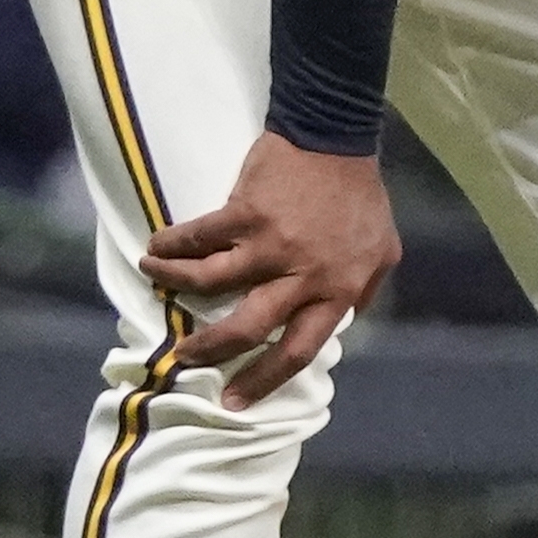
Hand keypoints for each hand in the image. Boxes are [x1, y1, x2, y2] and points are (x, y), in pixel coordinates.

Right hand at [140, 131, 400, 406]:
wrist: (336, 137)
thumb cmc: (361, 196)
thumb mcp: (384, 253)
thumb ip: (363, 292)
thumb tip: (340, 322)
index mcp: (336, 292)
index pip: (298, 351)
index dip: (263, 381)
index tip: (234, 400)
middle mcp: (300, 276)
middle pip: (247, 328)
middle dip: (210, 350)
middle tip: (185, 359)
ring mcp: (269, 245)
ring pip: (209, 282)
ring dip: (174, 285)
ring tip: (153, 282)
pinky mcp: (243, 213)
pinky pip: (199, 238)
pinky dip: (172, 246)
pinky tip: (155, 249)